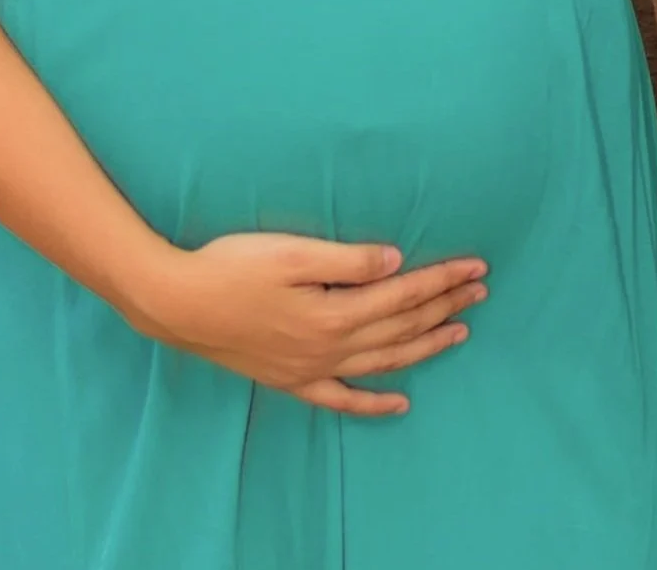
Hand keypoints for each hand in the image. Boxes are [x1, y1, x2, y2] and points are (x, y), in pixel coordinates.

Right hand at [124, 233, 487, 416]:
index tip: (475, 267)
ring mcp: (313, 369)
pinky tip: (401, 404)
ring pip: (385, 361)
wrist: (176, 304)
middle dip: (445, 306)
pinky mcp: (292, 380)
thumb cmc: (230, 267)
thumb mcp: (290, 252)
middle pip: (402, 326)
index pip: (404, 293)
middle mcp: (331, 347)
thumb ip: (347, 260)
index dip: (443, 279)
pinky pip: (343, 399)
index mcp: (335, 312)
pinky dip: (375, 403)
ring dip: (426, 346)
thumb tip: (396, 262)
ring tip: (460, 332)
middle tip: (480, 290)